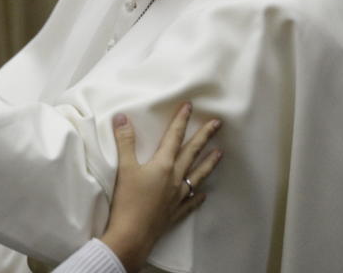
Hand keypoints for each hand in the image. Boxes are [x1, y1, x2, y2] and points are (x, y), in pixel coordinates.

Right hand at [101, 103, 221, 272]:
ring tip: (220, 154)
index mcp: (162, 165)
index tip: (190, 107)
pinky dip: (197, 196)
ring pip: (197, 175)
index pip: (173, 137)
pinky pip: (190, 201)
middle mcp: (174, 178)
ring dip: (208, 163)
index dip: (181, 121)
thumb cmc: (127, 201)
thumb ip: (124, 141)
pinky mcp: (175, 211)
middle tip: (218, 124)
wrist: (132, 235)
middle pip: (191, 153)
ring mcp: (177, 196)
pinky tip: (203, 194)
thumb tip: (122, 117)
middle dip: (204, 136)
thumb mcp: (123, 168)